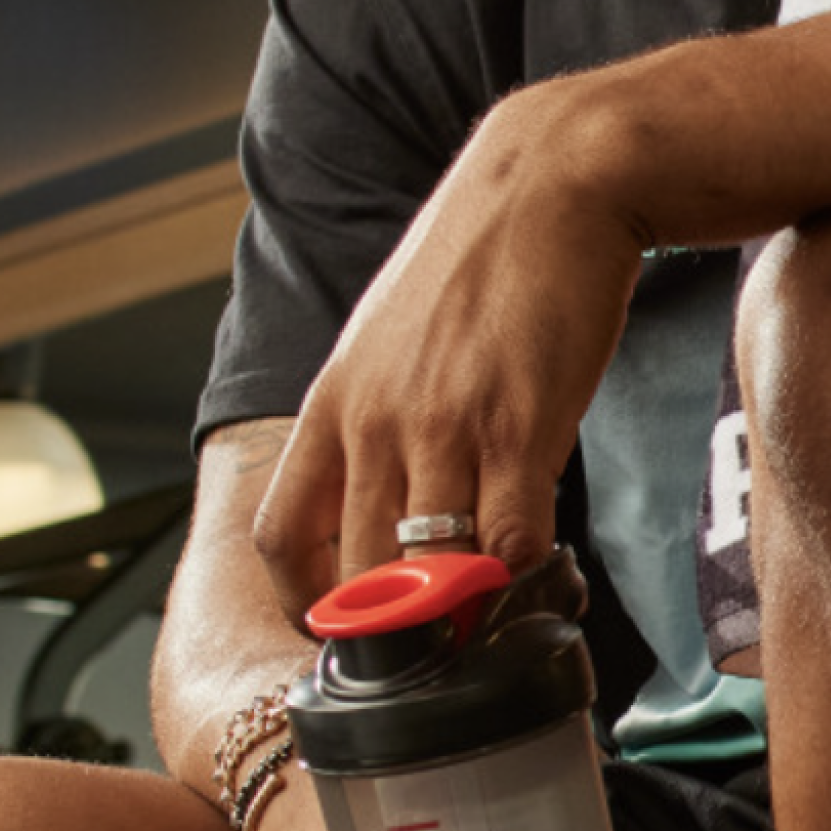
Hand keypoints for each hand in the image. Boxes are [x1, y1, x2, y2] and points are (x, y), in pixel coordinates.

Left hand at [254, 87, 647, 604]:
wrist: (551, 183)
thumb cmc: (477, 263)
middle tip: (435, 647)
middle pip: (358, 577)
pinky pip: (511, 542)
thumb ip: (377, 420)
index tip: (347, 631)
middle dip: (395, 629)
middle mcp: (374, 423)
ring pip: (432, 573)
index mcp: (332, 404)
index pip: (279, 537)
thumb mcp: (387, 340)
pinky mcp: (520, 426)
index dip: (306, 603)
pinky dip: (525, 574)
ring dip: (463, 609)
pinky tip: (540, 563)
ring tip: (490, 615)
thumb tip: (386, 502)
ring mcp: (445, 428)